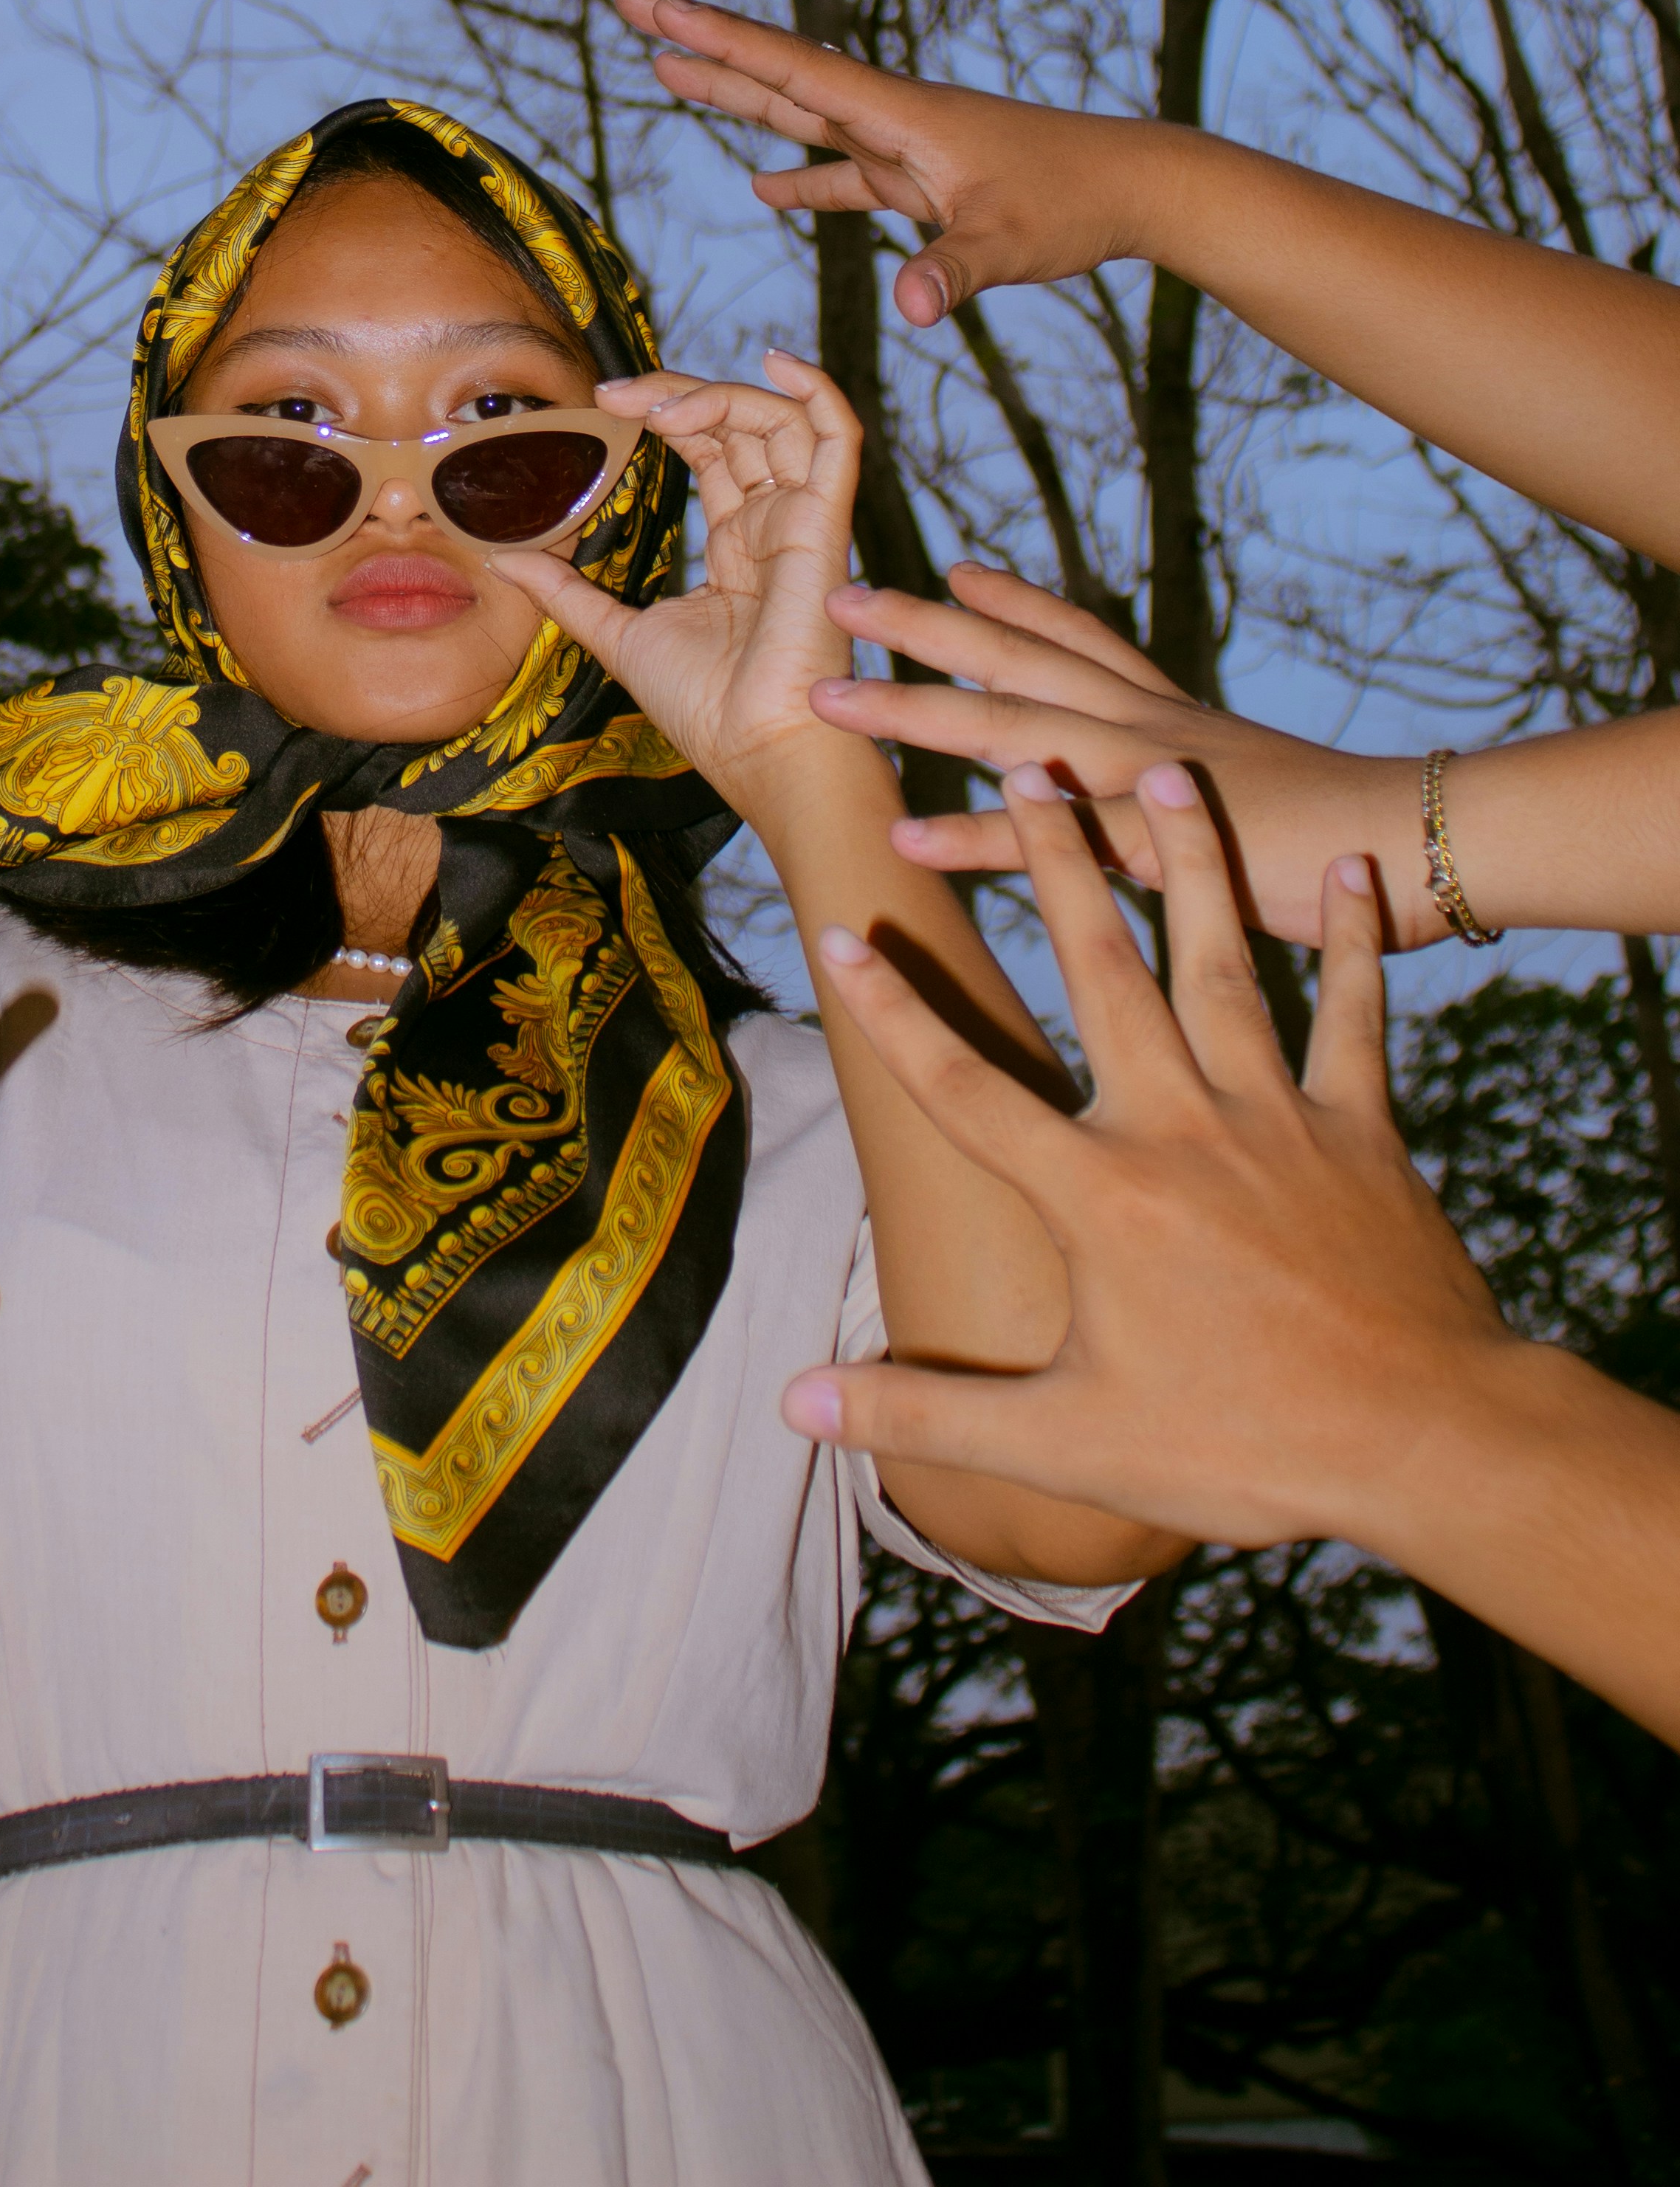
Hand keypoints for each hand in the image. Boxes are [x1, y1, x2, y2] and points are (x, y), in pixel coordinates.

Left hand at [494, 350, 858, 816]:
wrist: (754, 750)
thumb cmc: (705, 707)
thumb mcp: (616, 635)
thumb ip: (567, 592)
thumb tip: (505, 558)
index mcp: (740, 545)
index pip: (714, 450)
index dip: (668, 414)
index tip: (606, 403)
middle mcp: (776, 524)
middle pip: (741, 425)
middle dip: (680, 395)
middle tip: (618, 394)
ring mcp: (805, 520)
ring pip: (781, 420)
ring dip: (721, 394)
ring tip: (662, 404)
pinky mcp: (826, 524)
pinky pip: (838, 439)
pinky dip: (817, 391)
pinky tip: (777, 363)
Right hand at [612, 0, 1168, 324]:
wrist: (1134, 187)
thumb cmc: (1076, 204)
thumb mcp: (1009, 244)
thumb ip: (952, 270)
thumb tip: (907, 308)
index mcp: (898, 114)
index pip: (787, 67)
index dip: (714, 36)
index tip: (650, 3)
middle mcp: (890, 115)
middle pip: (777, 73)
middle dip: (703, 41)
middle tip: (629, 2)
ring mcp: (903, 144)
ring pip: (800, 115)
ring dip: (735, 95)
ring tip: (666, 72)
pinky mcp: (922, 178)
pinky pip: (844, 172)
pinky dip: (802, 177)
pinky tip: (762, 185)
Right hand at [778, 768, 1512, 1547]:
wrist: (1427, 1443)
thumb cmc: (1244, 1452)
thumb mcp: (1068, 1448)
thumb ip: (926, 1416)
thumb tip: (796, 1404)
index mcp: (1099, 1195)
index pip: (965, 1087)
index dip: (894, 1012)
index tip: (842, 932)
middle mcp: (1179, 1129)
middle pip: (1101, 973)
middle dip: (1055, 865)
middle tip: (1023, 772)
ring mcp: (1277, 1118)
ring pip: (1220, 963)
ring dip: (1187, 863)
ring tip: (1165, 771)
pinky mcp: (1364, 1130)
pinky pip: (1356, 1016)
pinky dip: (1354, 944)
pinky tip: (1350, 874)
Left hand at [808, 565, 1431, 946]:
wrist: (1428, 843)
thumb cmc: (1353, 834)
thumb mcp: (1256, 796)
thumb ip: (1197, 793)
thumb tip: (1176, 797)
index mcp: (1171, 717)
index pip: (1081, 640)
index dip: (1016, 602)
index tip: (957, 565)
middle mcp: (1145, 729)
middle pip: (1016, 662)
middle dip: (924, 626)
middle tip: (839, 592)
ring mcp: (1145, 777)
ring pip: (1007, 731)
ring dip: (913, 711)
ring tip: (826, 695)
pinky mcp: (1155, 842)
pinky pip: (1047, 838)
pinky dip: (974, 837)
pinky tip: (906, 836)